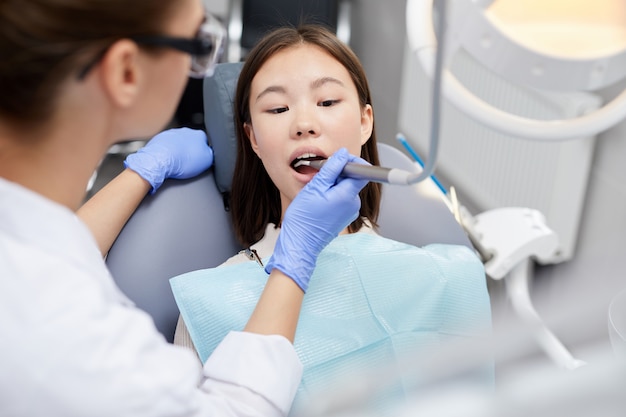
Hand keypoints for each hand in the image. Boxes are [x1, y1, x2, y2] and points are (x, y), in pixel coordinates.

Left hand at [124, 127, 213, 193]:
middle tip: (189, 162)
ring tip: (177, 162)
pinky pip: (167, 146)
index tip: (200, 160)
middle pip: (191, 141)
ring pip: (179, 143)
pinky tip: (168, 160)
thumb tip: (212, 153)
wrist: (160, 160)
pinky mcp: (160, 139)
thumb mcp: (207, 161)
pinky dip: (168, 152)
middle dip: (190, 150)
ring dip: (179, 151)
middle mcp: (186, 131)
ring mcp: (172, 134)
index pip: (206, 142)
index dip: (203, 152)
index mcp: (199, 135)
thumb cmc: (183, 161)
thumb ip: (213, 154)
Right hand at [265, 148, 368, 291]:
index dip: (352, 161)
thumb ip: (332, 168)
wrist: (300, 243)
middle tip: (320, 175)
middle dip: (338, 174)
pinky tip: (319, 201)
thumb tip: (343, 154)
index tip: (339, 159)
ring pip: (345, 189)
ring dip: (333, 185)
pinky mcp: (344, 217)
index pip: (362, 171)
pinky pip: (342, 200)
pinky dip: (332, 195)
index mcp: (348, 195)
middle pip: (352, 180)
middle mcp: (353, 204)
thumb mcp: (315, 187)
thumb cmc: (304, 217)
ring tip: (316, 191)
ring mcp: (350, 212)